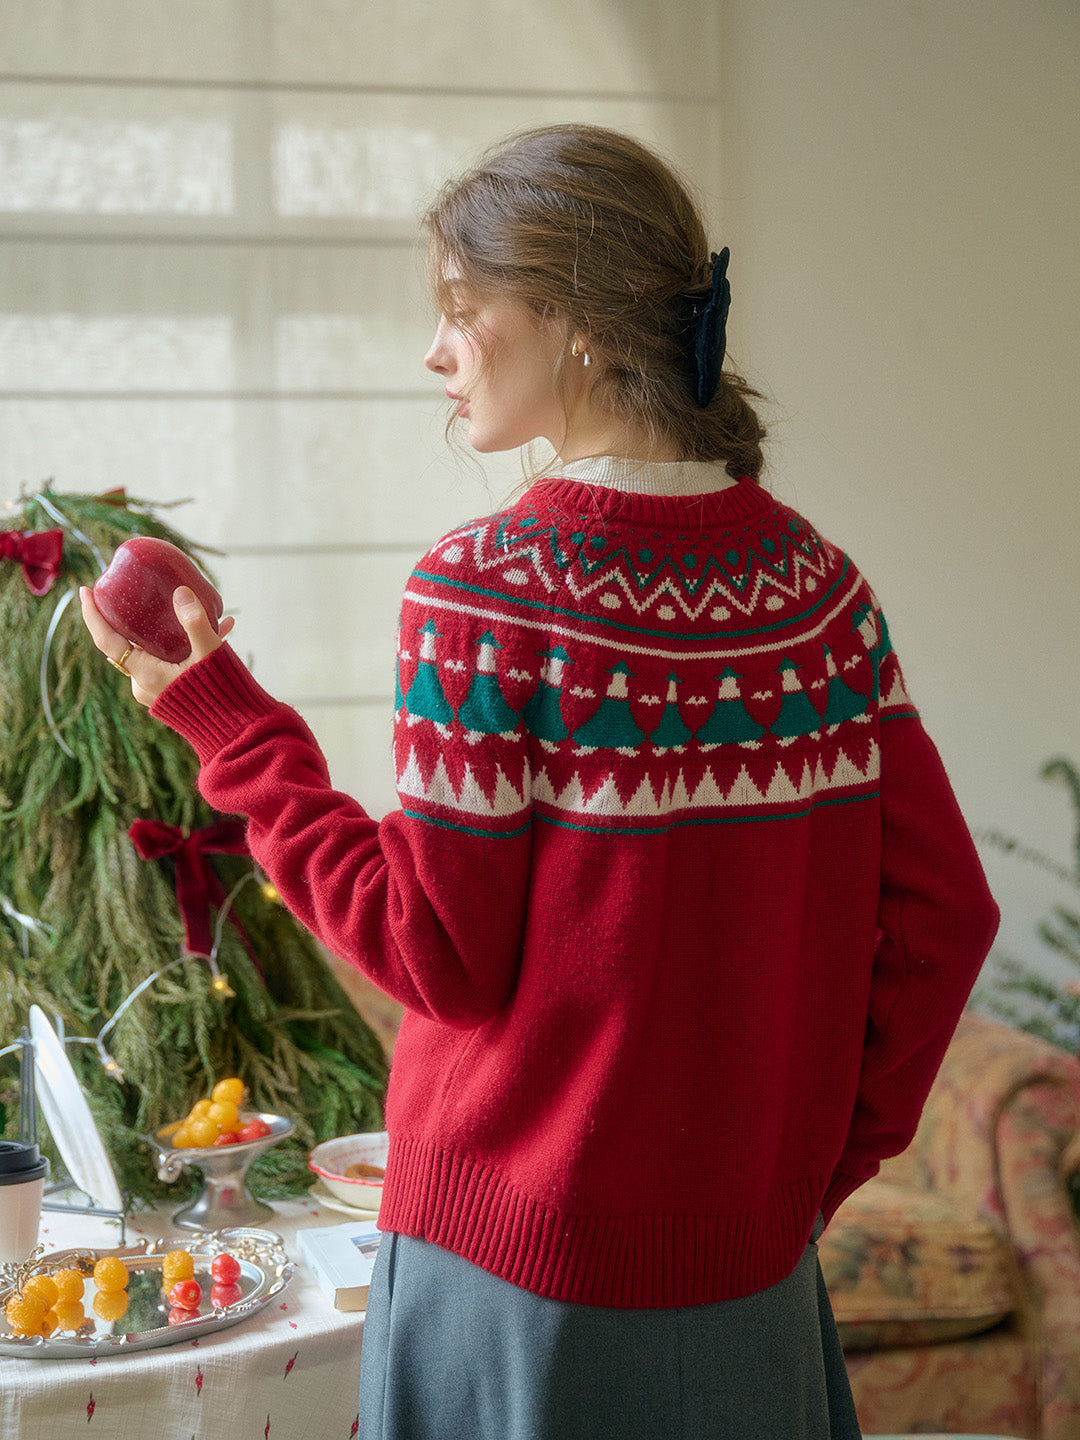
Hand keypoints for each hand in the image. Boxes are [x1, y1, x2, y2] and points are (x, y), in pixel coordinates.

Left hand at [79, 585, 234, 706]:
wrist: (236, 732)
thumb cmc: (222, 696)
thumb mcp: (210, 655)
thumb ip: (196, 623)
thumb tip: (181, 592)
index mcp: (146, 674)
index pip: (106, 641)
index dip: (93, 615)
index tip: (85, 591)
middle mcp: (144, 683)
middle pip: (128, 643)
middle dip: (132, 616)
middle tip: (136, 590)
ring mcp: (157, 689)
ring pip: (152, 651)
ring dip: (167, 629)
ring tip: (192, 608)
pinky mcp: (171, 692)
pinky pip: (169, 661)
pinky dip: (183, 645)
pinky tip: (219, 630)